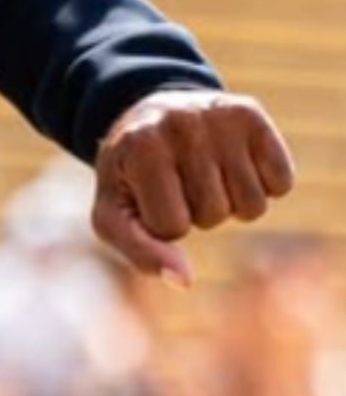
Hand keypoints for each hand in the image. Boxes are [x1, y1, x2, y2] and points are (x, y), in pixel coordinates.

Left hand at [92, 88, 294, 286]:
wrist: (148, 118)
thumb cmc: (132, 177)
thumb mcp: (114, 215)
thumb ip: (140, 253)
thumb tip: (183, 281)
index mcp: (140, 147)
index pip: (172, 227)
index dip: (164, 223)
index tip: (151, 195)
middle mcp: (179, 124)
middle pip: (214, 215)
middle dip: (198, 212)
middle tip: (180, 181)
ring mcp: (217, 116)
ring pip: (253, 205)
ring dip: (233, 201)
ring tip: (206, 172)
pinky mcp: (251, 114)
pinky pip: (281, 183)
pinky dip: (265, 185)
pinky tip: (235, 162)